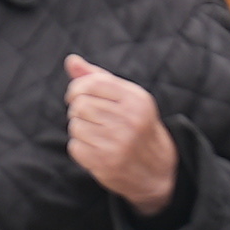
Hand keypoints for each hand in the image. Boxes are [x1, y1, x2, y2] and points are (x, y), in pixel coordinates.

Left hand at [64, 55, 180, 212]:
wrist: (158, 169)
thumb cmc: (137, 127)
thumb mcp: (127, 98)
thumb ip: (99, 78)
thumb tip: (71, 60)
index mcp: (136, 99)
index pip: (92, 83)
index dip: (76, 88)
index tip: (77, 96)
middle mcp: (130, 120)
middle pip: (80, 105)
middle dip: (78, 111)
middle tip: (90, 118)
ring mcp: (119, 143)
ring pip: (75, 126)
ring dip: (79, 130)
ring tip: (96, 134)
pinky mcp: (107, 163)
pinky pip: (75, 147)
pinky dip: (80, 148)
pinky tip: (96, 149)